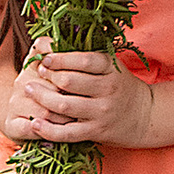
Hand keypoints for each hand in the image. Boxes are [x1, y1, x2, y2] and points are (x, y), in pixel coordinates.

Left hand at [0, 44, 155, 147]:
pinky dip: (48, 129)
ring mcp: (101, 112)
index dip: (60, 58)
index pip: (83, 60)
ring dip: (42, 98)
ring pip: (65, 106)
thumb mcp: (111, 65)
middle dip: (47, 76)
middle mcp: (108, 90)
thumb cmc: (120, 85)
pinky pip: (68, 133)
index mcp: (110, 69)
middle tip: (34, 73)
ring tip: (29, 89)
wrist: (144, 115)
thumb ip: (88, 55)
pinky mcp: (96, 132)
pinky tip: (34, 123)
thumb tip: (53, 41)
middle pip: (69, 82)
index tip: (45, 58)